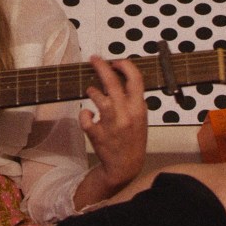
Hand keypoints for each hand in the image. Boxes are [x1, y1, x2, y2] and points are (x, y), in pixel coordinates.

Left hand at [78, 55, 147, 195]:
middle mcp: (125, 114)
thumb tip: (121, 76)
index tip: (116, 61)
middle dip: (101, 66)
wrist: (125, 166)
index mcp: (139, 109)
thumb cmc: (133, 139)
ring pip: (96, 97)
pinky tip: (89, 116)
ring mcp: (110, 124)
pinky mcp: (96, 133)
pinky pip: (85, 116)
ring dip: (92, 90)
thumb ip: (133, 99)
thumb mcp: (140, 118)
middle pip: (112, 82)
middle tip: (93, 59)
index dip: (125, 66)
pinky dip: (85, 114)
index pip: (135, 79)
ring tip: (92, 91)